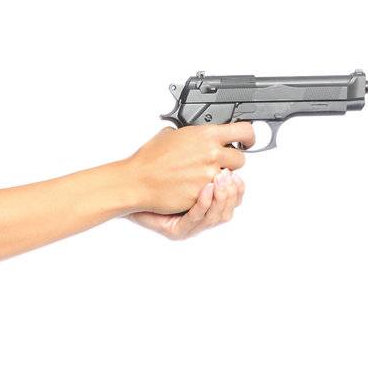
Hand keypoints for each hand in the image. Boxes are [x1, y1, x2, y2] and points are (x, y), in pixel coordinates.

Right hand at [124, 121, 255, 213]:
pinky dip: (207, 191)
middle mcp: (211, 154)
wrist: (138, 180)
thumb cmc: (150, 159)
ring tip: (202, 176)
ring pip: (228, 179)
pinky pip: (214, 192)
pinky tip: (193, 187)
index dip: (248, 137)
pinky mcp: (201, 193)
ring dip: (220, 178)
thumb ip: (193, 133)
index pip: (244, 131)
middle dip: (231, 161)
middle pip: (240, 159)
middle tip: (218, 163)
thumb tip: (197, 133)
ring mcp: (208, 175)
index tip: (246, 141)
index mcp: (207, 134)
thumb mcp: (173, 134)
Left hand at [125, 165, 244, 240]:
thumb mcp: (181, 159)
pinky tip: (207, 189)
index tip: (239, 170)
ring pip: (219, 216)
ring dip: (222, 196)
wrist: (128, 188)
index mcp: (203, 201)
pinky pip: (197, 219)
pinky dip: (205, 204)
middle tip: (229, 173)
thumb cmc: (151, 177)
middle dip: (233, 188)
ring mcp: (189, 225)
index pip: (233, 197)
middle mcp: (199, 217)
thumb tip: (220, 137)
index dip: (239, 185)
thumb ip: (199, 154)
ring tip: (222, 178)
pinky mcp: (177, 230)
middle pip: (230, 207)